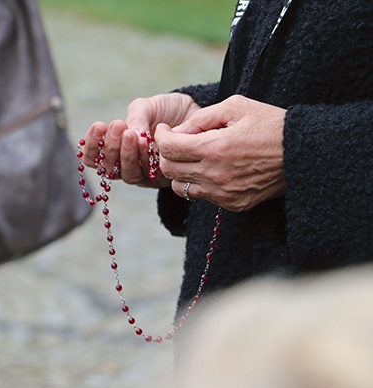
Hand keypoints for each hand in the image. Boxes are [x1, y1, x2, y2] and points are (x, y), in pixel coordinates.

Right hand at [80, 93, 200, 187]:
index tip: (98, 126)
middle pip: (109, 169)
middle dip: (110, 147)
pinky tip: (146, 141)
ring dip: (127, 154)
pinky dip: (146, 158)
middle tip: (116, 126)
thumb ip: (135, 117)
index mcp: (116, 150)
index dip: (92, 146)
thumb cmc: (166, 110)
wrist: (197, 112)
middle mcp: (127, 165)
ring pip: (128, 174)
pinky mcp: (163, 179)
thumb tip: (130, 134)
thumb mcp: (146, 107)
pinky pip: (150, 174)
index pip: (94, 157)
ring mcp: (145, 174)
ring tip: (130, 133)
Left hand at [155, 95, 286, 211]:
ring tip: (191, 156)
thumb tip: (175, 132)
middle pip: (169, 170)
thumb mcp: (235, 107)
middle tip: (175, 143)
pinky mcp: (232, 204)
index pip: (169, 148)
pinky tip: (210, 168)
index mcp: (215, 148)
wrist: (303, 153)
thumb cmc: (269, 123)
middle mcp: (216, 175)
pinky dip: (198, 182)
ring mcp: (223, 193)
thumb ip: (200, 118)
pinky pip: (201, 196)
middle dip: (166, 154)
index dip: (160, 137)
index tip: (164, 130)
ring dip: (180, 171)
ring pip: (181, 187)